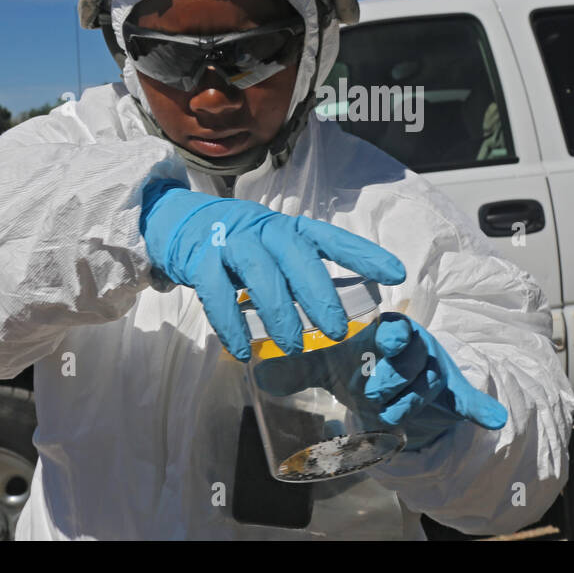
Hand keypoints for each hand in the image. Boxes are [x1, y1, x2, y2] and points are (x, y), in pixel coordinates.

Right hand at [139, 178, 405, 360]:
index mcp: (289, 228)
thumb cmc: (237, 245)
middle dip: (319, 293)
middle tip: (335, 330)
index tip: (395, 274)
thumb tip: (343, 307)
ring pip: (260, 273)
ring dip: (278, 311)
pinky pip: (216, 292)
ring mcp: (231, 242)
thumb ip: (301, 272)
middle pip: (297, 256)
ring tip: (292, 345)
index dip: (364, 255)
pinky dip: (230, 323)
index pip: (331, 238)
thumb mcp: (273, 250)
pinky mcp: (200, 260)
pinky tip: (242, 350)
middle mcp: (264, 230)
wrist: (177, 222)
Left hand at [253, 311, 507, 451]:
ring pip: (427, 383)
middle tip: (371, 390)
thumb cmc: (361, 365)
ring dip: (405, 402)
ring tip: (385, 414)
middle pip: (411, 355)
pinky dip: (480, 408)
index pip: (391, 325)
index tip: (380, 339)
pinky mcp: (450, 394)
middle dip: (391, 374)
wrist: (394, 384)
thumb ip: (299, 368)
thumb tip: (260, 372)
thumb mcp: (331, 366)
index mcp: (384, 330)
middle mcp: (413, 345)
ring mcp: (433, 370)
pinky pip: (467, 399)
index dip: (388, 333)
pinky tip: (492, 419)